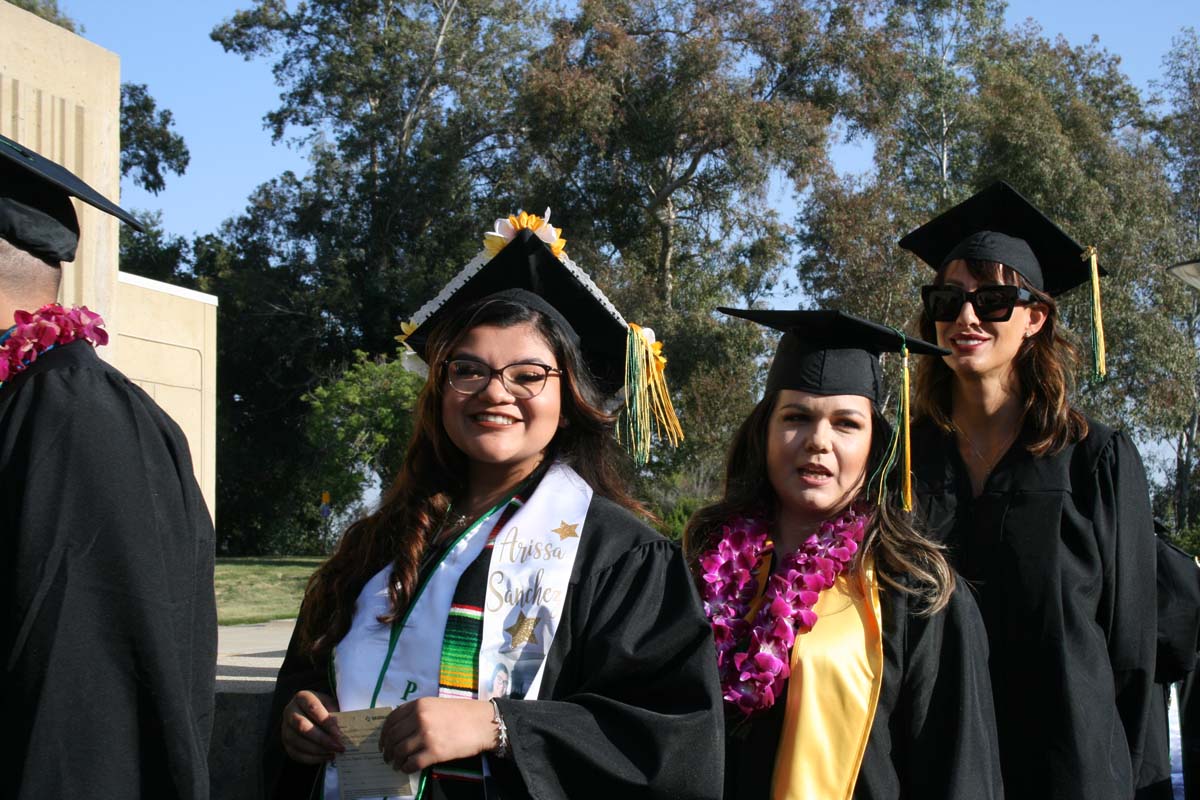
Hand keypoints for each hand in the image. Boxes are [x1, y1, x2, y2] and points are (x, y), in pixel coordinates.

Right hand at [281, 690, 344, 763]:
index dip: (326, 722)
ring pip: (298, 741)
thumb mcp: (331, 704)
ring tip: (334, 752)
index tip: (339, 733)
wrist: (311, 714)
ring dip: (318, 750)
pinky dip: (312, 758)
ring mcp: (285, 728)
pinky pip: (296, 753)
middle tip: (338, 746)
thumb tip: (342, 730)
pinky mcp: (285, 743)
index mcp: (302, 697)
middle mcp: (290, 711)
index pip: (313, 708)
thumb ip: (336, 714)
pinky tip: (327, 757)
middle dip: (322, 738)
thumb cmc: (325, 708)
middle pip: (302, 726)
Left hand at [378, 697, 496, 772]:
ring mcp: (426, 735)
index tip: (383, 742)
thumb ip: (419, 713)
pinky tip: (407, 769)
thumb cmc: (463, 713)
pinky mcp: (434, 752)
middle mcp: (419, 718)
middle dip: (387, 749)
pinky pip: (412, 763)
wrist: (483, 723)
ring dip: (395, 760)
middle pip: (393, 737)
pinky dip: (406, 768)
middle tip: (387, 757)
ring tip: (397, 764)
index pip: (391, 720)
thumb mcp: (437, 705)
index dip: (384, 733)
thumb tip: (402, 728)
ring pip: (400, 751)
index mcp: (419, 705)